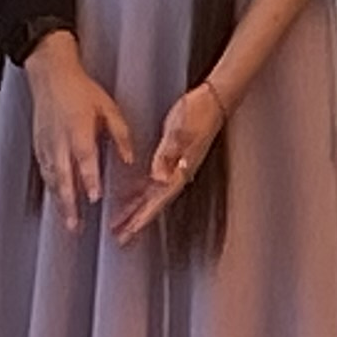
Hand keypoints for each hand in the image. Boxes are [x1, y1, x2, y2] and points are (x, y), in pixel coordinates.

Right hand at [23, 33, 136, 235]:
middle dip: (69, 204)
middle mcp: (60, 141)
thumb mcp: (109, 108)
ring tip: (67, 221)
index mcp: (79, 131)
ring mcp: (46, 145)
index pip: (85, 161)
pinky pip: (45, 171)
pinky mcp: (39, 145)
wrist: (51, 76)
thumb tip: (129, 158)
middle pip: (63, 179)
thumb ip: (121, 135)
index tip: (94, 198)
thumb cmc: (80, 90)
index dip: (89, 180)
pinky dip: (51, 188)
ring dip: (59, 202)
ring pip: (52, 179)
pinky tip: (57, 198)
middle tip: (74, 226)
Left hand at [110, 78, 233, 243]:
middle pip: (155, 203)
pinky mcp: (175, 158)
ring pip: (154, 195)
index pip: (159, 199)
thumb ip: (168, 153)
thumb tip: (158, 177)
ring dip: (137, 210)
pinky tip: (130, 196)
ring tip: (121, 224)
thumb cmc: (199, 111)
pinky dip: (141, 191)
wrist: (215, 98)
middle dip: (138, 221)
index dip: (144, 216)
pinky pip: (155, 182)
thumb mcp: (180, 129)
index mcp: (182, 168)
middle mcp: (180, 171)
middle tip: (122, 238)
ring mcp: (179, 166)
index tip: (131, 231)